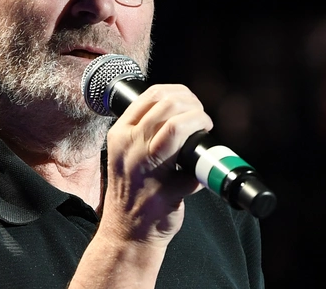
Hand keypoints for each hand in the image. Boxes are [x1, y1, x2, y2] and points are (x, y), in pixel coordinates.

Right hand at [100, 83, 213, 245]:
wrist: (126, 233)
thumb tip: (182, 109)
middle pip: (167, 106)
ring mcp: (145, 170)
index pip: (151, 95)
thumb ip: (146, 131)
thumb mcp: (127, 152)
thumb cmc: (132, 190)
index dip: (179, 93)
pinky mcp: (164, 193)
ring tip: (205, 131)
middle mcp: (129, 147)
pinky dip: (202, 170)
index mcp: (120, 134)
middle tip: (202, 119)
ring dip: (199, 124)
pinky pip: (192, 171)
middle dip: (194, 107)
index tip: (191, 103)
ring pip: (176, 128)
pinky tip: (200, 173)